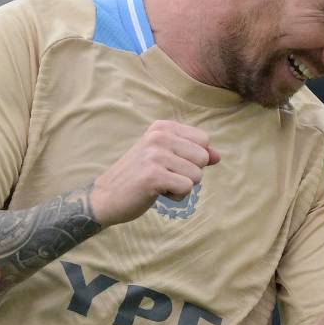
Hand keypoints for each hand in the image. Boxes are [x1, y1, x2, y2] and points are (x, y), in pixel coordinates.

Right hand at [90, 121, 219, 226]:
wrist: (106, 197)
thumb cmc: (139, 177)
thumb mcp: (166, 158)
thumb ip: (193, 154)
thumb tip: (217, 156)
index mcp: (162, 127)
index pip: (203, 140)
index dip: (194, 158)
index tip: (171, 164)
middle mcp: (158, 136)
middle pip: (203, 157)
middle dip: (189, 173)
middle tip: (165, 176)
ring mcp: (155, 155)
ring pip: (197, 175)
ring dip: (182, 187)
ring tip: (160, 185)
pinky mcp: (153, 176)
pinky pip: (187, 188)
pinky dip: (176, 197)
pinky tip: (157, 193)